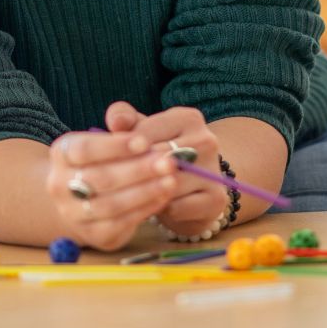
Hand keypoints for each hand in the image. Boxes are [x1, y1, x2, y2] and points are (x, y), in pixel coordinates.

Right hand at [44, 113, 179, 250]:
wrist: (86, 197)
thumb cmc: (105, 159)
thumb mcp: (110, 136)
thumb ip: (121, 122)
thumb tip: (125, 119)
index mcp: (62, 154)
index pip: (85, 149)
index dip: (115, 146)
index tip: (145, 142)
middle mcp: (60, 185)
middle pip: (99, 178)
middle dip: (138, 170)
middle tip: (168, 162)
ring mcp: (74, 213)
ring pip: (110, 205)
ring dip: (145, 192)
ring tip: (171, 180)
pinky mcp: (93, 235)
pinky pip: (119, 225)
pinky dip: (144, 210)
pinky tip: (164, 197)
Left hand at [109, 104, 224, 236]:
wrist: (191, 191)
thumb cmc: (158, 155)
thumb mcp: (140, 132)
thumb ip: (123, 118)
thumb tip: (116, 122)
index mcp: (188, 118)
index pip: (144, 133)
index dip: (122, 151)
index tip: (111, 161)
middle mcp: (207, 140)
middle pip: (156, 160)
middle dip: (132, 174)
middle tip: (115, 184)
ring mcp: (214, 171)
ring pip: (167, 185)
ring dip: (145, 193)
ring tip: (131, 195)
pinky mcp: (215, 200)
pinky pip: (176, 207)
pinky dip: (160, 209)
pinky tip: (151, 206)